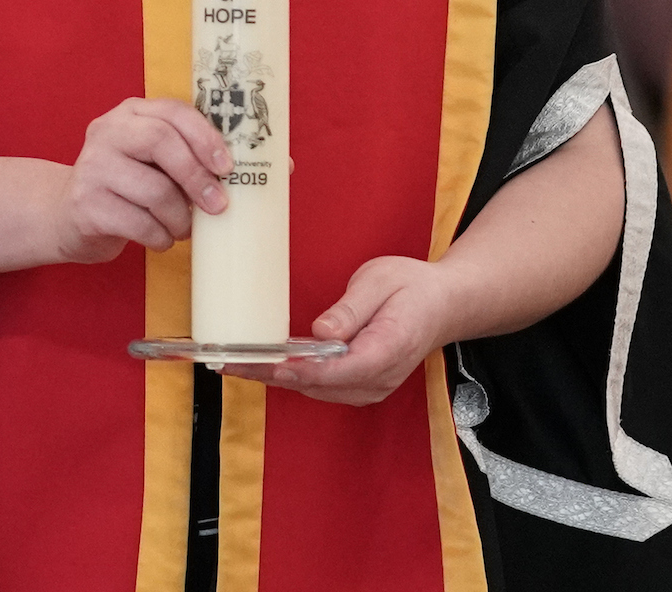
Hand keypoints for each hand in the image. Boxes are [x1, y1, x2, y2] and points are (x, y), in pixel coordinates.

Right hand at [46, 98, 228, 264]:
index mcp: (129, 113)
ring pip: (154, 190)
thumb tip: (229, 175)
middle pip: (161, 142)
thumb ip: (181, 154)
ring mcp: (92, 167)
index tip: (227, 167)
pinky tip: (162, 238)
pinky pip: (139, 223)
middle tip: (217, 205)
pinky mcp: (86, 205)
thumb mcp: (150, 159)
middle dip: (196, 176)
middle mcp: (107, 132)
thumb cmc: (126, 186)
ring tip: (183, 228)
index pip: (173, 111)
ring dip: (180, 217)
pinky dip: (161, 236)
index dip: (205, 137)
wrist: (69, 216)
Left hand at [223, 256, 455, 406]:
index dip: (301, 369)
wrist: (442, 306)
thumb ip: (352, 308)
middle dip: (273, 374)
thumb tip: (322, 330)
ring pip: (316, 390)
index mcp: (389, 348)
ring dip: (277, 378)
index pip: (340, 368)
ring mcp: (371, 387)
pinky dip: (293, 377)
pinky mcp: (361, 386)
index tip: (267, 362)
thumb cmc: (412, 288)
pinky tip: (265, 364)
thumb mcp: (382, 280)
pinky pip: (322, 387)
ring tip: (235, 363)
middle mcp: (380, 377)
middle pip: (320, 385)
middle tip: (229, 361)